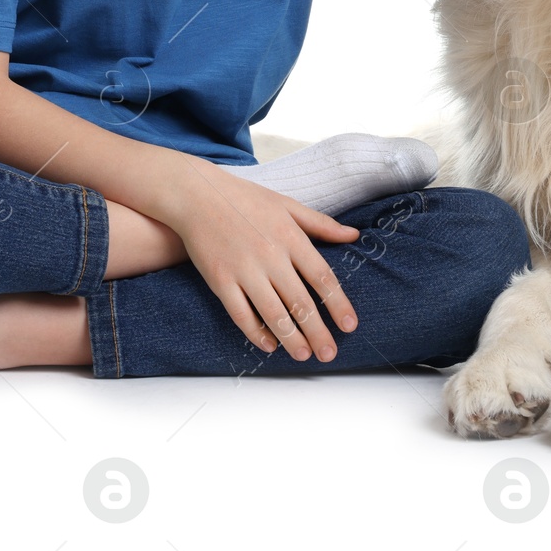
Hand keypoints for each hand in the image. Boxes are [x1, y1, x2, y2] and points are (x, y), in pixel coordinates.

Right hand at [165, 160, 362, 361]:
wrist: (197, 195)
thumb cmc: (245, 199)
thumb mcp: (287, 204)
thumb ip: (321, 224)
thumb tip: (354, 235)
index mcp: (290, 236)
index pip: (322, 277)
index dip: (338, 304)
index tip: (350, 325)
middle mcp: (270, 256)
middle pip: (301, 302)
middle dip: (318, 332)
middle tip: (329, 353)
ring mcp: (244, 270)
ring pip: (273, 314)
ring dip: (291, 339)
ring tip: (304, 355)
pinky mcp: (220, 280)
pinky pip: (241, 314)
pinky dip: (256, 333)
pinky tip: (269, 345)